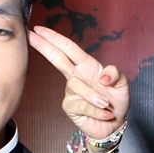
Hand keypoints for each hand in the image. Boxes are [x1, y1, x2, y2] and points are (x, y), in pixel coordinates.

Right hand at [29, 24, 129, 138]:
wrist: (115, 124)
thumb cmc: (116, 100)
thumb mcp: (122, 84)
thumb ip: (116, 74)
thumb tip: (103, 76)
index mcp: (87, 65)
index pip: (68, 48)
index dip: (54, 38)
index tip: (39, 29)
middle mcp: (77, 76)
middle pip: (57, 58)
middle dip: (44, 46)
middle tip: (31, 35)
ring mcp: (71, 92)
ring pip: (76, 85)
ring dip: (93, 96)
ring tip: (106, 104)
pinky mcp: (70, 107)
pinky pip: (81, 105)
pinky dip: (96, 110)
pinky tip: (105, 114)